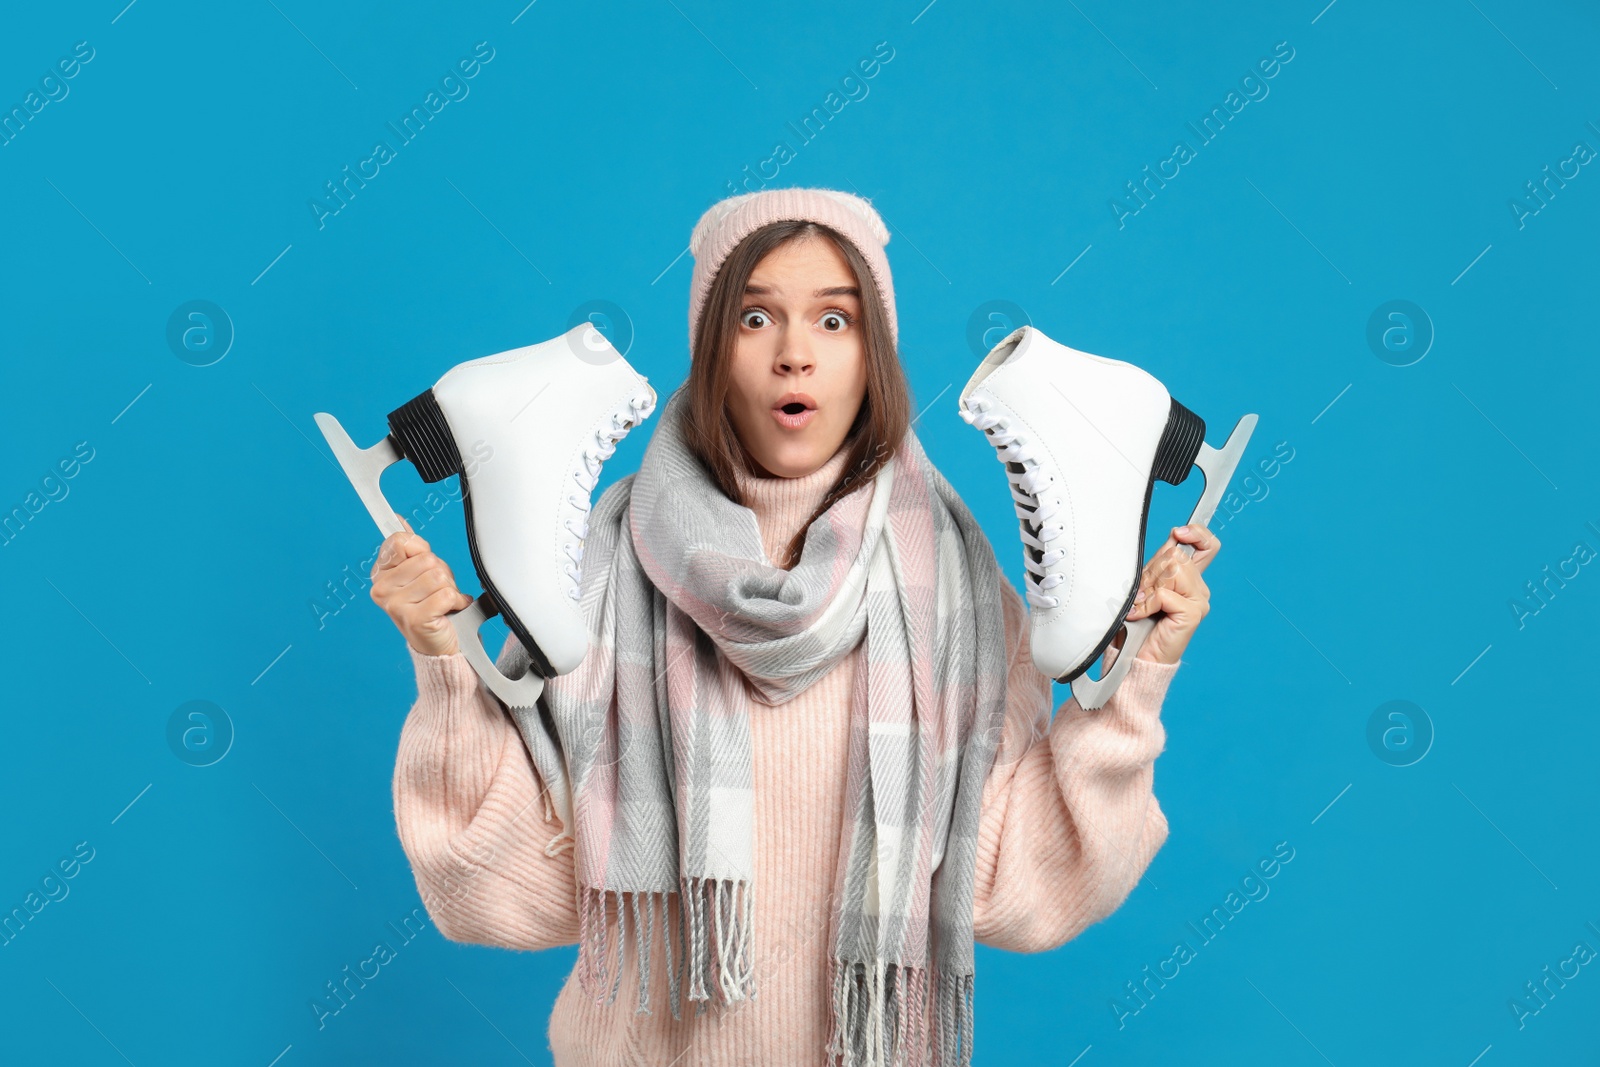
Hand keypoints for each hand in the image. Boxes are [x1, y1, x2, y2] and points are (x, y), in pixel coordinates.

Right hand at [369, 515, 475, 656]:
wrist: (438, 645)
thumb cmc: (431, 606)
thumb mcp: (420, 572)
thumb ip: (411, 549)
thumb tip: (397, 519)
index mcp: (381, 574)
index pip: (401, 541)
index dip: (421, 549)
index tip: (424, 565)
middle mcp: (382, 589)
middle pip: (426, 559)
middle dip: (442, 572)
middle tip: (437, 591)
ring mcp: (395, 605)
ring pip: (438, 576)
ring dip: (450, 588)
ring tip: (443, 602)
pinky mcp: (414, 618)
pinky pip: (446, 594)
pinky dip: (456, 601)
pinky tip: (449, 611)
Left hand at [1113, 524, 1218, 665]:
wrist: (1138, 657)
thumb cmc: (1139, 624)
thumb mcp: (1147, 586)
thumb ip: (1159, 565)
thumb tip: (1172, 539)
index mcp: (1190, 579)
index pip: (1207, 546)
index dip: (1197, 533)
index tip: (1179, 532)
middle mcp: (1199, 588)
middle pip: (1176, 555)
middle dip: (1150, 571)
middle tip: (1141, 594)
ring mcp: (1199, 601)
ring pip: (1171, 569)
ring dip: (1148, 587)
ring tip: (1142, 605)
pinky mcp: (1193, 613)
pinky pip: (1164, 593)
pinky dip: (1146, 603)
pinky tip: (1140, 615)